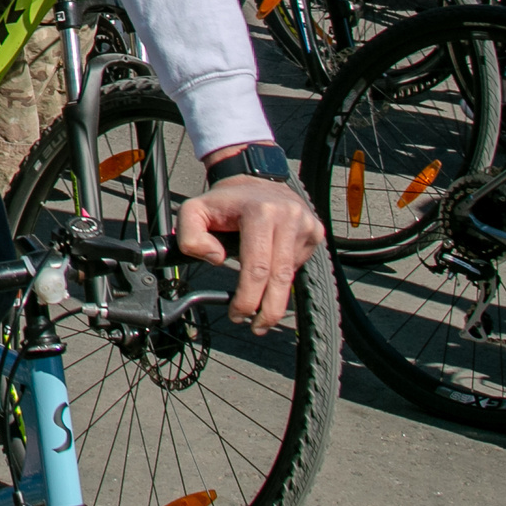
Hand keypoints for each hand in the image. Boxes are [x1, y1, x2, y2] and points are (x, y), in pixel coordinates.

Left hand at [176, 167, 325, 333]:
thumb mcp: (194, 211)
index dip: (248, 297)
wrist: (254, 179)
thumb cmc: (224, 201)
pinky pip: (298, 264)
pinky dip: (283, 277)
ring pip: (291, 275)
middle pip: (279, 278)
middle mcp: (288, 217)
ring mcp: (306, 224)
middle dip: (267, 309)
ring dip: (276, 299)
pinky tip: (270, 273)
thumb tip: (216, 259)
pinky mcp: (315, 231)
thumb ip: (190, 236)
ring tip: (261, 315)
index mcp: (260, 212)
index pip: (257, 267)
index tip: (237, 314)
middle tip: (254, 326)